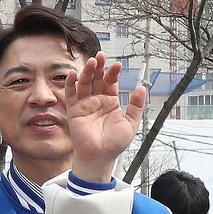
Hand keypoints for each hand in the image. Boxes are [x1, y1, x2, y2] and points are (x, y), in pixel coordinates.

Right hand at [63, 52, 148, 182]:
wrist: (100, 157)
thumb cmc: (114, 144)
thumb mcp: (131, 124)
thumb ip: (136, 106)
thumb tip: (141, 89)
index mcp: (110, 101)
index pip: (110, 82)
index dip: (113, 73)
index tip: (117, 66)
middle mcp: (97, 100)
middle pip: (96, 78)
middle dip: (99, 67)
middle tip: (102, 56)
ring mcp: (85, 104)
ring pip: (84, 83)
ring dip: (87, 71)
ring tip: (92, 62)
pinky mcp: (74, 110)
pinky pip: (71, 94)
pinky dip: (70, 84)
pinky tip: (73, 74)